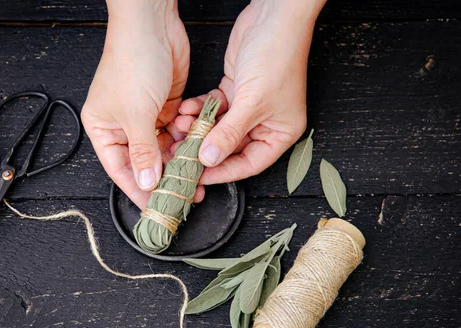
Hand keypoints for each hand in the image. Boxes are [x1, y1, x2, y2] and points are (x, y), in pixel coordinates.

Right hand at [82, 0, 203, 208]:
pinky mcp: (166, 106)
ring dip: (179, 159)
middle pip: (145, 162)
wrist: (152, 24)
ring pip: (164, 148)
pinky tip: (196, 145)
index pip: (122, 170)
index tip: (157, 207)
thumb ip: (143, 152)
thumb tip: (146, 182)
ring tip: (195, 172)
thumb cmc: (132, 62)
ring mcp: (146, 116)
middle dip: (165, 177)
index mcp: (104, 129)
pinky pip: (177, 132)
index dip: (139, 191)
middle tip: (185, 192)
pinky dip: (186, 139)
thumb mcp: (136, 115)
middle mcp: (123, 125)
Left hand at [175, 0, 325, 184]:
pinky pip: (213, 108)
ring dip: (198, 128)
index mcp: (280, 132)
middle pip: (231, 147)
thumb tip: (209, 159)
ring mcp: (249, 106)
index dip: (223, 172)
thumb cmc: (277, 57)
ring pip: (218, 127)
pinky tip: (186, 109)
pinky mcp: (235, 90)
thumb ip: (228, 134)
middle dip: (205, 149)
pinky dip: (199, 109)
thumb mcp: (252, 102)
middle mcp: (265, 122)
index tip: (199, 177)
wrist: (273, 17)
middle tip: (181, 156)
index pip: (249, 164)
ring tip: (180, 128)